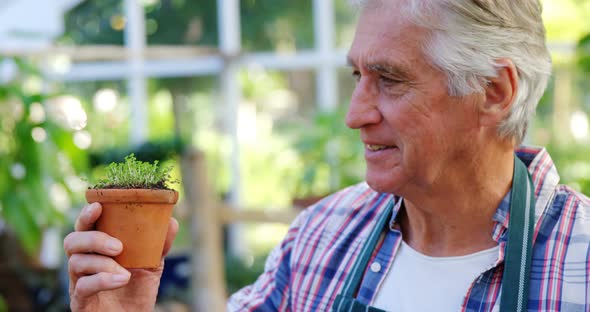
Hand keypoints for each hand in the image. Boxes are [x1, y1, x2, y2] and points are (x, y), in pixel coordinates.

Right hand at [64, 202, 178, 311]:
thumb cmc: (138, 288)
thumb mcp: (152, 262)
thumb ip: (159, 242)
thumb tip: (171, 220)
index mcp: (97, 247)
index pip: (86, 225)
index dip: (87, 214)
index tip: (98, 205)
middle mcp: (84, 261)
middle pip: (72, 240)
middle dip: (94, 239)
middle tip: (118, 246)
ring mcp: (78, 281)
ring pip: (76, 262)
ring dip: (103, 264)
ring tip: (126, 272)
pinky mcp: (79, 300)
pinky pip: (82, 286)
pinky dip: (103, 280)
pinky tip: (121, 280)